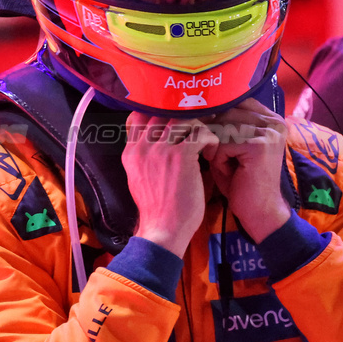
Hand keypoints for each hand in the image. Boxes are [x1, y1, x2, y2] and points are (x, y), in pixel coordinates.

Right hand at [122, 114, 218, 256]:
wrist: (163, 230)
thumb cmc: (158, 207)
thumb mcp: (139, 177)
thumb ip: (145, 155)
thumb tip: (157, 137)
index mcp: (131, 151)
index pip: (140, 114)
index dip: (160, 112)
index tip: (177, 121)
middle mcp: (142, 146)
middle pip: (163, 112)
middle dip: (184, 116)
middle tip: (198, 125)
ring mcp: (161, 149)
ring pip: (184, 118)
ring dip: (199, 127)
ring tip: (205, 141)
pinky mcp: (181, 155)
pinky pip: (200, 133)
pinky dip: (210, 139)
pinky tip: (211, 151)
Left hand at [205, 98, 291, 241]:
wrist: (258, 211)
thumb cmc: (241, 181)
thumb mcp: (232, 146)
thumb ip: (223, 124)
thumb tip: (200, 104)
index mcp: (271, 119)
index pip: (235, 101)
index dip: (216, 116)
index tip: (206, 132)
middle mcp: (274, 122)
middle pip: (227, 112)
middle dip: (213, 134)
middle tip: (215, 155)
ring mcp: (269, 133)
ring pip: (223, 127)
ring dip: (215, 147)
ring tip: (223, 164)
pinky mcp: (260, 146)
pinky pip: (224, 142)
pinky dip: (219, 158)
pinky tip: (227, 171)